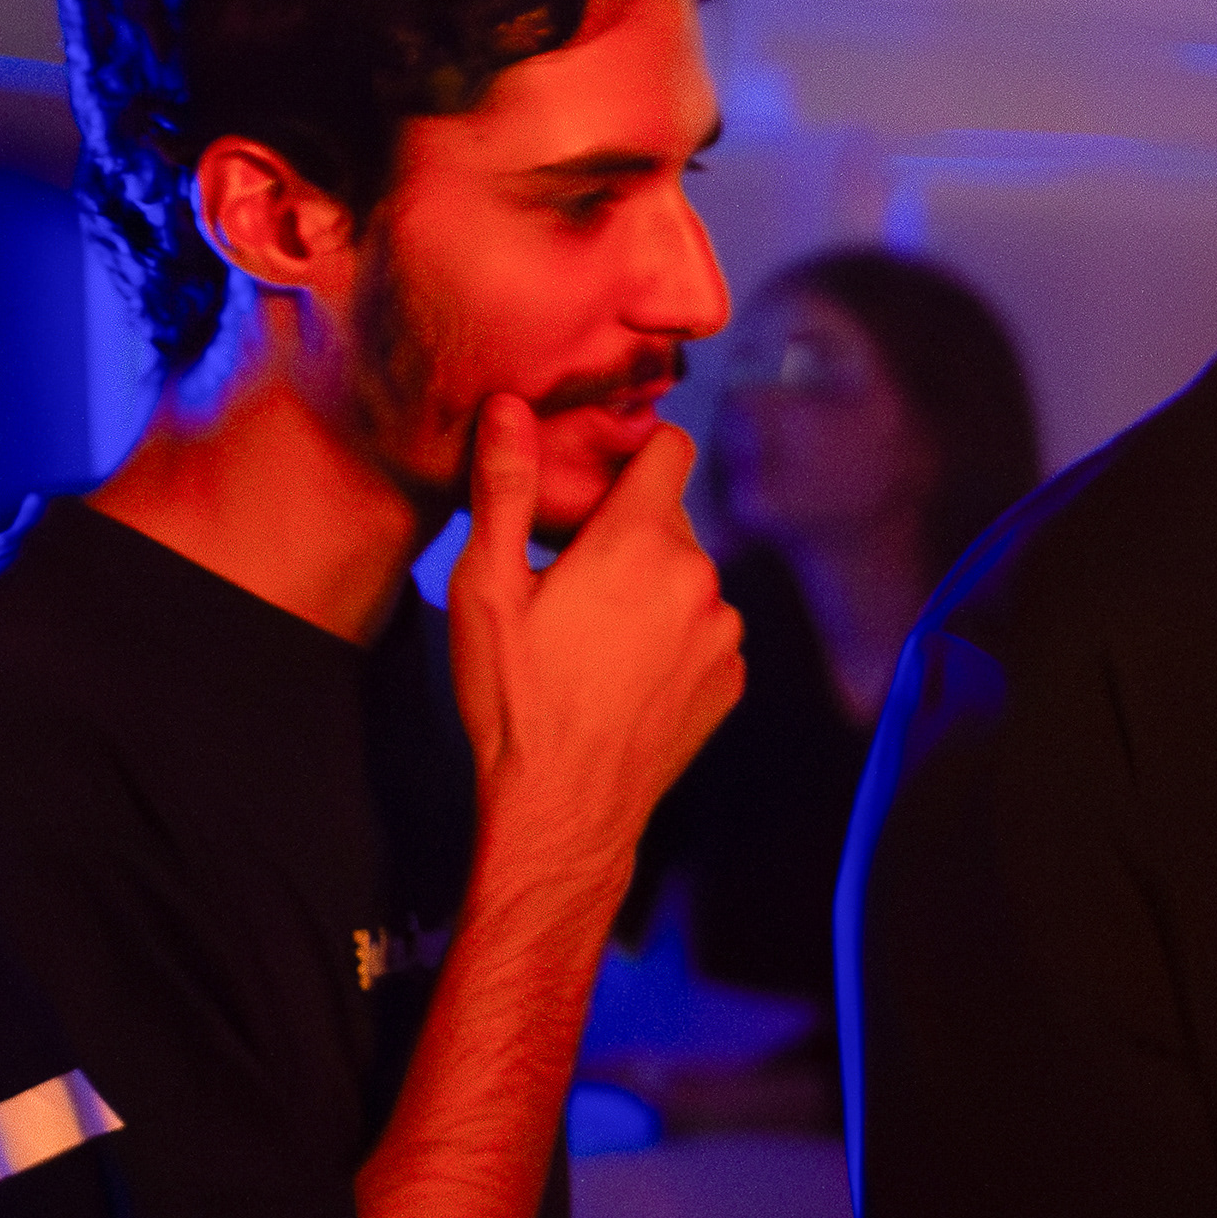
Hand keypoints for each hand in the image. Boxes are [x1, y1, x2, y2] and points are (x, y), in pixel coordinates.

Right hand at [448, 400, 743, 899]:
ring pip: (689, 577)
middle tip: (572, 580)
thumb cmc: (514, 700)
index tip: (598, 482)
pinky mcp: (731, 678)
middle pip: (671, 518)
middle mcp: (698, 575)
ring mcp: (723, 631)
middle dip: (628, 532)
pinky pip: (704, 632)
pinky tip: (625, 674)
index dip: (633, 453)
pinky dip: (674, 639)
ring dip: (653, 589)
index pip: (670, 447)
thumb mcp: (485, 588)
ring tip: (595, 637)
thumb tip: (509, 408)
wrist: (563, 809)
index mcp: (639, 541)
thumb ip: (502, 488)